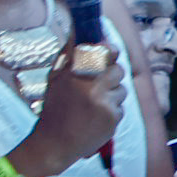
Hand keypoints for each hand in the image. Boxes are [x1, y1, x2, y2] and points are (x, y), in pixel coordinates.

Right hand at [28, 46, 126, 172]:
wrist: (55, 144)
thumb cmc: (54, 109)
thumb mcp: (55, 79)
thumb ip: (70, 56)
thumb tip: (80, 32)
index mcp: (76, 73)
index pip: (104, 50)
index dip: (110, 50)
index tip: (109, 53)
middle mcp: (92, 85)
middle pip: (118, 69)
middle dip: (112, 76)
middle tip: (100, 84)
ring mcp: (104, 102)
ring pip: (122, 89)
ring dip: (112, 95)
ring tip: (94, 105)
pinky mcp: (113, 118)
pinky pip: (121, 107)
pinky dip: (112, 112)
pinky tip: (96, 118)